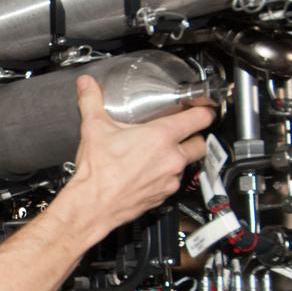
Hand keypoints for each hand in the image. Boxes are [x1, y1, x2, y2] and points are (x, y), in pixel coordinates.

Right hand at [58, 75, 212, 237]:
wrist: (93, 205)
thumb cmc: (98, 172)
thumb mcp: (93, 128)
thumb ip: (91, 101)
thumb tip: (86, 85)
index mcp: (160, 137)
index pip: (200, 118)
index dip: (205, 110)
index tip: (203, 107)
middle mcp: (171, 158)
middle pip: (201, 143)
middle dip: (195, 136)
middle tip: (184, 132)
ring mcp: (170, 179)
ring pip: (188, 164)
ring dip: (179, 158)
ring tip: (161, 153)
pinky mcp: (164, 196)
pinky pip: (173, 182)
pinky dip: (166, 176)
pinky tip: (149, 173)